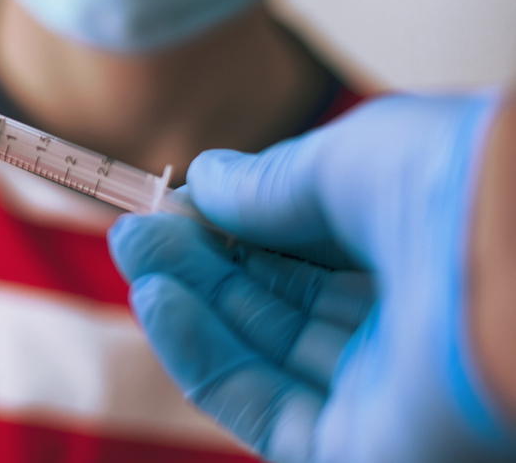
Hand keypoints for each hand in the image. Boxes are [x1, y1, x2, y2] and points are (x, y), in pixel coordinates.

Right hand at [108, 93, 515, 461]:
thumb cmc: (462, 189)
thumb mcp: (352, 160)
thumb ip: (273, 183)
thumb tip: (205, 181)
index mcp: (425, 254)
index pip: (315, 251)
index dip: (240, 226)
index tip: (177, 200)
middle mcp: (411, 329)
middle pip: (281, 305)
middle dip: (201, 264)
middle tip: (135, 228)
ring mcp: (389, 396)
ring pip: (265, 356)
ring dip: (189, 304)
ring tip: (132, 252)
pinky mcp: (363, 452)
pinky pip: (263, 409)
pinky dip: (201, 357)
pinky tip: (157, 300)